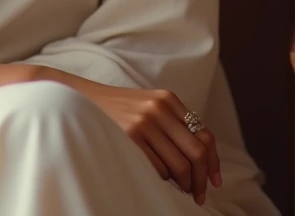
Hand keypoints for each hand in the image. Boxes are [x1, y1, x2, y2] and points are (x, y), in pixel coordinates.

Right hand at [37, 69, 221, 206]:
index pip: (204, 135)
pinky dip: (161, 180)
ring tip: (177, 189)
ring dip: (182, 184)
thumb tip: (201, 160)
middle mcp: (159, 108)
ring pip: (179, 165)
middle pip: (196, 153)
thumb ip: (172, 123)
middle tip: (199, 195)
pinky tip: (154, 178)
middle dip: (201, 179)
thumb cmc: (116, 109)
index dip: (213, 163)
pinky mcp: (129, 137)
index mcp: (167, 99)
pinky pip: (157, 169)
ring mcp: (144, 122)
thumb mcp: (148, 106)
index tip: (215, 182)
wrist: (79, 99)